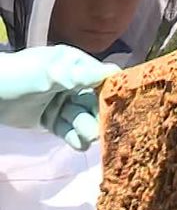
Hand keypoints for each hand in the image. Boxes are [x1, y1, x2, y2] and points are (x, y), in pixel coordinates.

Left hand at [0, 45, 119, 149]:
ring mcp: (63, 102)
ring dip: (88, 128)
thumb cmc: (19, 77)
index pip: (104, 78)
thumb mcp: (51, 74)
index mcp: (77, 65)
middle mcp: (74, 83)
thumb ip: (82, 75)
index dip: (115, 91)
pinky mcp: (53, 120)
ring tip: (88, 138)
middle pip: (96, 102)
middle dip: (100, 116)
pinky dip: (75, 137)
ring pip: (84, 118)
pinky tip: (79, 144)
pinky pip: (69, 130)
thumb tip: (115, 72)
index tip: (124, 106)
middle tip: (103, 130)